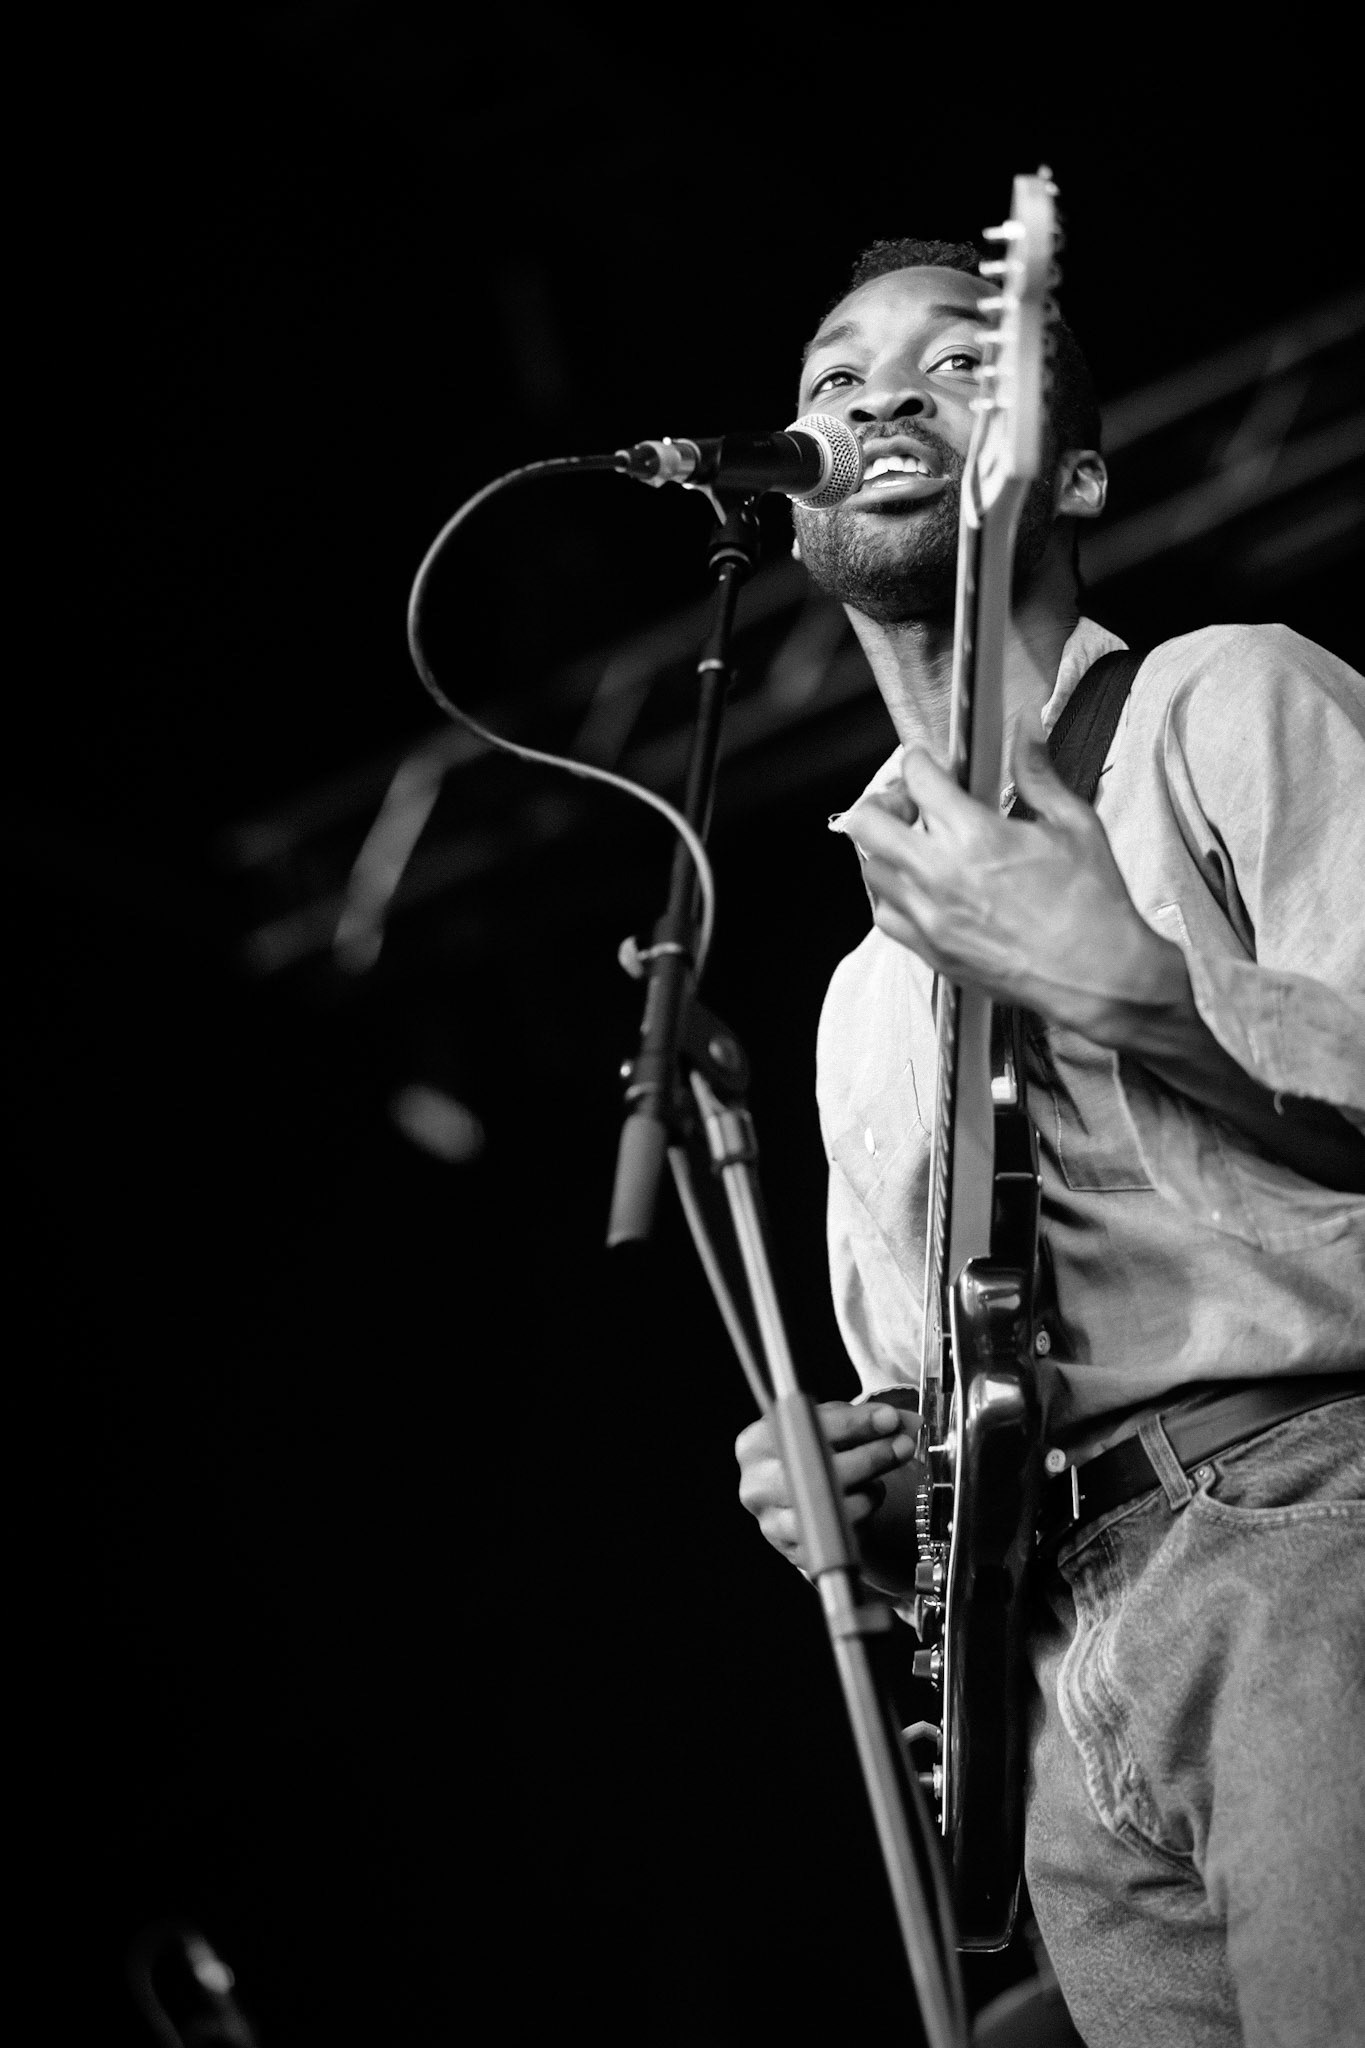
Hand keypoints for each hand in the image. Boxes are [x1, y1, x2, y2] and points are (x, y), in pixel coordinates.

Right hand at [735, 1400, 921, 1572]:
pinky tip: (863, 1507)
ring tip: (875, 1483)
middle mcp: (757, 1483)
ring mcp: (771, 1522)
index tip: (889, 1420)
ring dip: (866, 1495)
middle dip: (869, 1457)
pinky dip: (859, 1524)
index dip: (855, 1423)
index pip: (808, 1427)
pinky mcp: (792, 1552)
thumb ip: (865, 1420)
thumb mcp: (831, 1426)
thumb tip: (907, 1422)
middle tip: (901, 1447)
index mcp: (757, 1442)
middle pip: (818, 1471)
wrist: (795, 1496)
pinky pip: (836, 1541)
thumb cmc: (810, 1454)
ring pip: (830, 1510)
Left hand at [842, 719, 1185, 1045]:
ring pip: (869, 867)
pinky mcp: (930, 950)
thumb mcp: (1073, 824)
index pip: (917, 777)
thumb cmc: (1092, 905)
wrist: (1098, 975)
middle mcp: (940, 875)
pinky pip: (883, 914)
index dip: (920, 761)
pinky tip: (918, 885)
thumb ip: (1037, 772)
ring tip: (916, 844)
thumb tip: (1028, 727)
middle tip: (910, 802)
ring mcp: (929, 916)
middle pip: (866, 821)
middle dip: (883, 800)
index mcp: (976, 836)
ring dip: (884, 847)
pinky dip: (891, 892)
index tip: (928, 764)